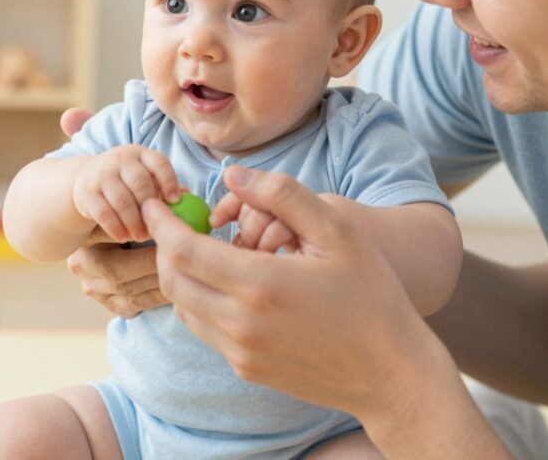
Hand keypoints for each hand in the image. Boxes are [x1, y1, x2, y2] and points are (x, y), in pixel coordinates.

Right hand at [61, 107, 167, 315]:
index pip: (158, 162)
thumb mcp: (146, 180)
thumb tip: (193, 201)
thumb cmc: (127, 185)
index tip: (176, 201)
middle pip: (140, 182)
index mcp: (141, 154)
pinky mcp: (86, 192)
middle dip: (150, 208)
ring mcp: (101, 174)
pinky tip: (123, 236)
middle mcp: (121, 159)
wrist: (85, 183)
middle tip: (158, 228)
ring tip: (141, 236)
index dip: (169, 181)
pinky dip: (115, 226)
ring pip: (122, 199)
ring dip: (134, 221)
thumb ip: (166, 188)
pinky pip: (103, 211)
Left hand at [141, 165, 430, 417]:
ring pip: (185, 307)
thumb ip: (282, 195)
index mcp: (260, 285)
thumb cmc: (371, 295)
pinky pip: (206, 330)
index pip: (183, 250)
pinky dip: (202, 301)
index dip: (162, 224)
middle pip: (174, 279)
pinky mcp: (247, 369)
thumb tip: (232, 175)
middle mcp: (241, 324)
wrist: (391, 372)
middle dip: (166, 247)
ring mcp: (241, 352)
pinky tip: (229, 283)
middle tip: (178, 223)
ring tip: (204, 249)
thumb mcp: (336, 231)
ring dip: (183, 274)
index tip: (156, 204)